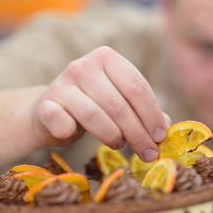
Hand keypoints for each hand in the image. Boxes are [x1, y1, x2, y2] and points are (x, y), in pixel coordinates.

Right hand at [32, 46, 169, 161]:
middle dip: (138, 134)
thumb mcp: (121, 103)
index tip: (160, 137)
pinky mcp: (45, 104)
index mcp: (108, 58)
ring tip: (120, 144)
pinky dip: (70, 132)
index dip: (152, 115)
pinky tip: (75, 135)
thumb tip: (167, 128)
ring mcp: (62, 83)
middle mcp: (83, 65)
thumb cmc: (95, 106)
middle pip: (119, 105)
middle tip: (148, 154)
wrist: (51, 112)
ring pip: (95, 116)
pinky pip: (62, 121)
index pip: (137, 87)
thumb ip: (144, 112)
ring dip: (113, 136)